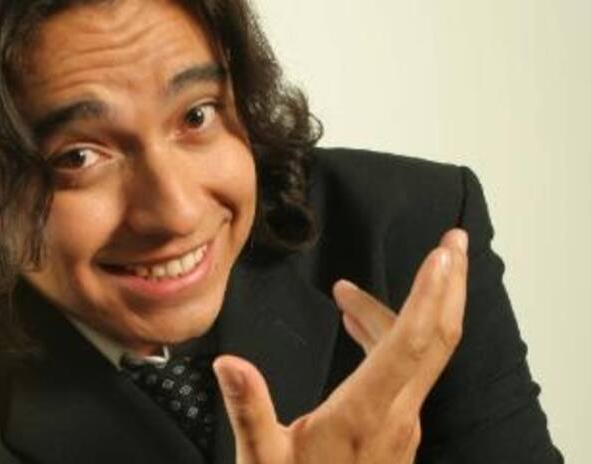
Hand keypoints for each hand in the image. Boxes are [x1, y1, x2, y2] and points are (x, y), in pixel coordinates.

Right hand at [213, 229, 468, 463]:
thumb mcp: (263, 461)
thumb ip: (249, 411)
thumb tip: (228, 362)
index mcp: (365, 414)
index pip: (409, 344)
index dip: (428, 295)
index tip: (442, 255)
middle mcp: (397, 414)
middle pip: (438, 339)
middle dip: (449, 286)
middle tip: (455, 241)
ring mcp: (403, 421)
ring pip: (420, 352)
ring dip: (405, 309)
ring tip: (349, 291)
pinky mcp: (397, 426)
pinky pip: (404, 368)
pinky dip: (386, 335)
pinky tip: (355, 322)